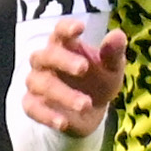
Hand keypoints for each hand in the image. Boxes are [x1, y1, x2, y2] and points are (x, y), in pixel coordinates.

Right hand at [19, 18, 128, 136]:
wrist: (89, 115)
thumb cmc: (98, 82)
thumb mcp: (112, 69)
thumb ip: (113, 53)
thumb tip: (117, 35)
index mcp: (64, 45)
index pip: (60, 31)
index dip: (66, 28)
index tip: (80, 28)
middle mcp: (46, 61)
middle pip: (46, 55)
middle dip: (64, 61)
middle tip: (84, 68)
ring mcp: (36, 82)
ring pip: (42, 83)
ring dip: (64, 94)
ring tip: (86, 105)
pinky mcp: (32, 104)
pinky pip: (32, 107)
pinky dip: (47, 115)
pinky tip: (64, 122)